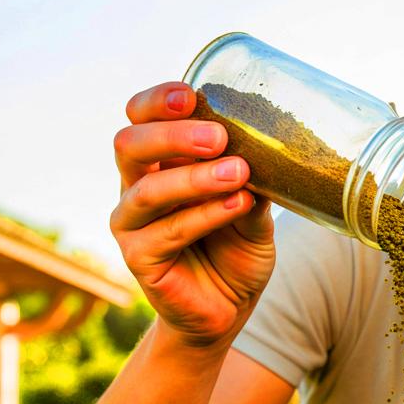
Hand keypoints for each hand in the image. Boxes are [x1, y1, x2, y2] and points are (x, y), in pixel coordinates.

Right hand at [111, 82, 275, 349]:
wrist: (228, 309)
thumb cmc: (237, 249)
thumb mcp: (253, 210)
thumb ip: (254, 182)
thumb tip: (274, 149)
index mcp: (158, 163)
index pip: (141, 119)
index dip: (157, 101)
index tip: (191, 94)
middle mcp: (135, 187)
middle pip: (130, 144)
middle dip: (172, 134)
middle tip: (217, 136)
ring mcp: (131, 224)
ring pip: (148, 190)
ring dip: (195, 178)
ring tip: (238, 171)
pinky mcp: (139, 258)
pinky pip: (167, 232)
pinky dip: (205, 215)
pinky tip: (236, 205)